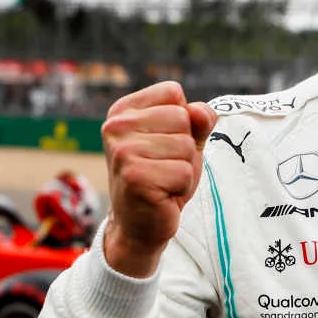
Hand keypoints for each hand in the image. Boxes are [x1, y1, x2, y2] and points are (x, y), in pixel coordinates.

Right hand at [99, 81, 214, 277]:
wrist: (140, 225)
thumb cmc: (162, 178)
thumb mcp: (184, 142)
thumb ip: (197, 120)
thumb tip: (201, 111)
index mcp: (123, 111)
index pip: (173, 92)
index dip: (182, 121)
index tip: (163, 145)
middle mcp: (116, 127)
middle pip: (182, 118)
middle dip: (185, 148)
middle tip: (164, 167)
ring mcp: (123, 152)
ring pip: (185, 146)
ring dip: (184, 169)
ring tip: (163, 181)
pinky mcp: (134, 177)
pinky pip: (183, 172)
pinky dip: (181, 187)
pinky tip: (162, 195)